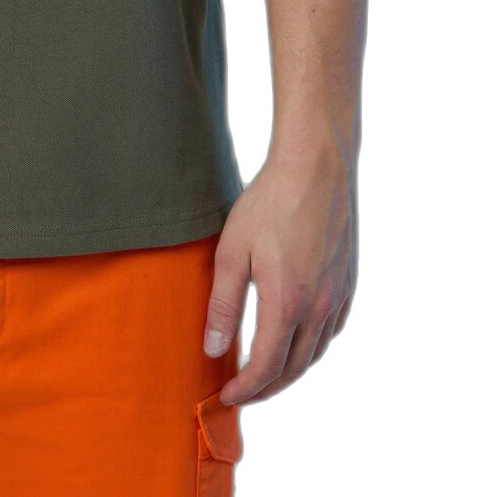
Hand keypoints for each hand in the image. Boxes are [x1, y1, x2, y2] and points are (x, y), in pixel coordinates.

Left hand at [203, 143, 357, 405]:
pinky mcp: (348, 281)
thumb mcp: (232, 251)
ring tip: (265, 373)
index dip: (246, 388)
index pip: (266, 367)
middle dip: (267, 388)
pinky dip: (312, 346)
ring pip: (316, 352)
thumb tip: (214, 349)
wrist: (316, 168)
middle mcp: (319, 307)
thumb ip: (223, 305)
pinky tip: (298, 340)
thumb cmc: (268, 203)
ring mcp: (338, 295)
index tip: (226, 395)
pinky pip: (332, 329)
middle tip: (242, 393)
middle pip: (293, 368)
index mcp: (287, 304)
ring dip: (290, 370)